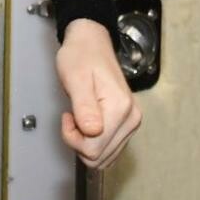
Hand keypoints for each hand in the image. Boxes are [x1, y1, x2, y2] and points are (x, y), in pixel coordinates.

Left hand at [54, 21, 141, 169]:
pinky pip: (109, 148)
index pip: (94, 149)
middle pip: (100, 157)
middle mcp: (132, 119)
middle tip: (72, 117)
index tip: (67, 117)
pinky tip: (87, 123)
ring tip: (80, 117)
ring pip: (105, 156)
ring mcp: (132, 122)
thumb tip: (92, 132)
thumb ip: (83, 106)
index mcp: (120, 109)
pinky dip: (94, 142)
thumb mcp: (75, 78)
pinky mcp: (128, 124)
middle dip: (79, 143)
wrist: (91, 42)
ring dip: (86, 144)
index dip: (73, 139)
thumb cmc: (80, 56)